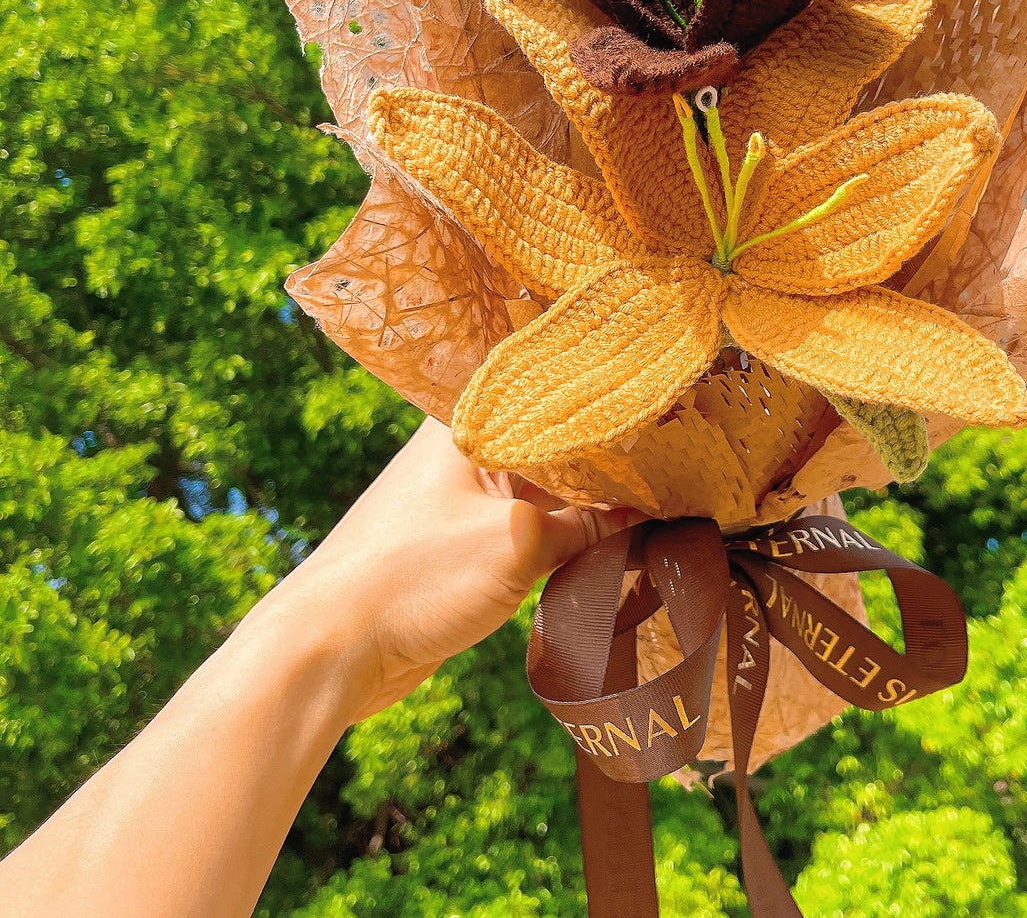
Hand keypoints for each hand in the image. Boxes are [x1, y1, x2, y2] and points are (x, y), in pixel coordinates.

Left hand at [252, 416, 637, 724]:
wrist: (330, 649)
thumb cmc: (413, 578)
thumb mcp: (518, 544)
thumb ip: (586, 526)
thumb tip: (645, 515)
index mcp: (470, 422)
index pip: (556, 396)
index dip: (611, 409)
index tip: (668, 420)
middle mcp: (467, 450)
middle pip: (555, 445)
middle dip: (609, 464)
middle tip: (676, 471)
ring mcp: (462, 498)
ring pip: (545, 491)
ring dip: (589, 508)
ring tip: (657, 510)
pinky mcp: (461, 543)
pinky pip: (528, 529)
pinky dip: (565, 538)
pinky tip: (611, 549)